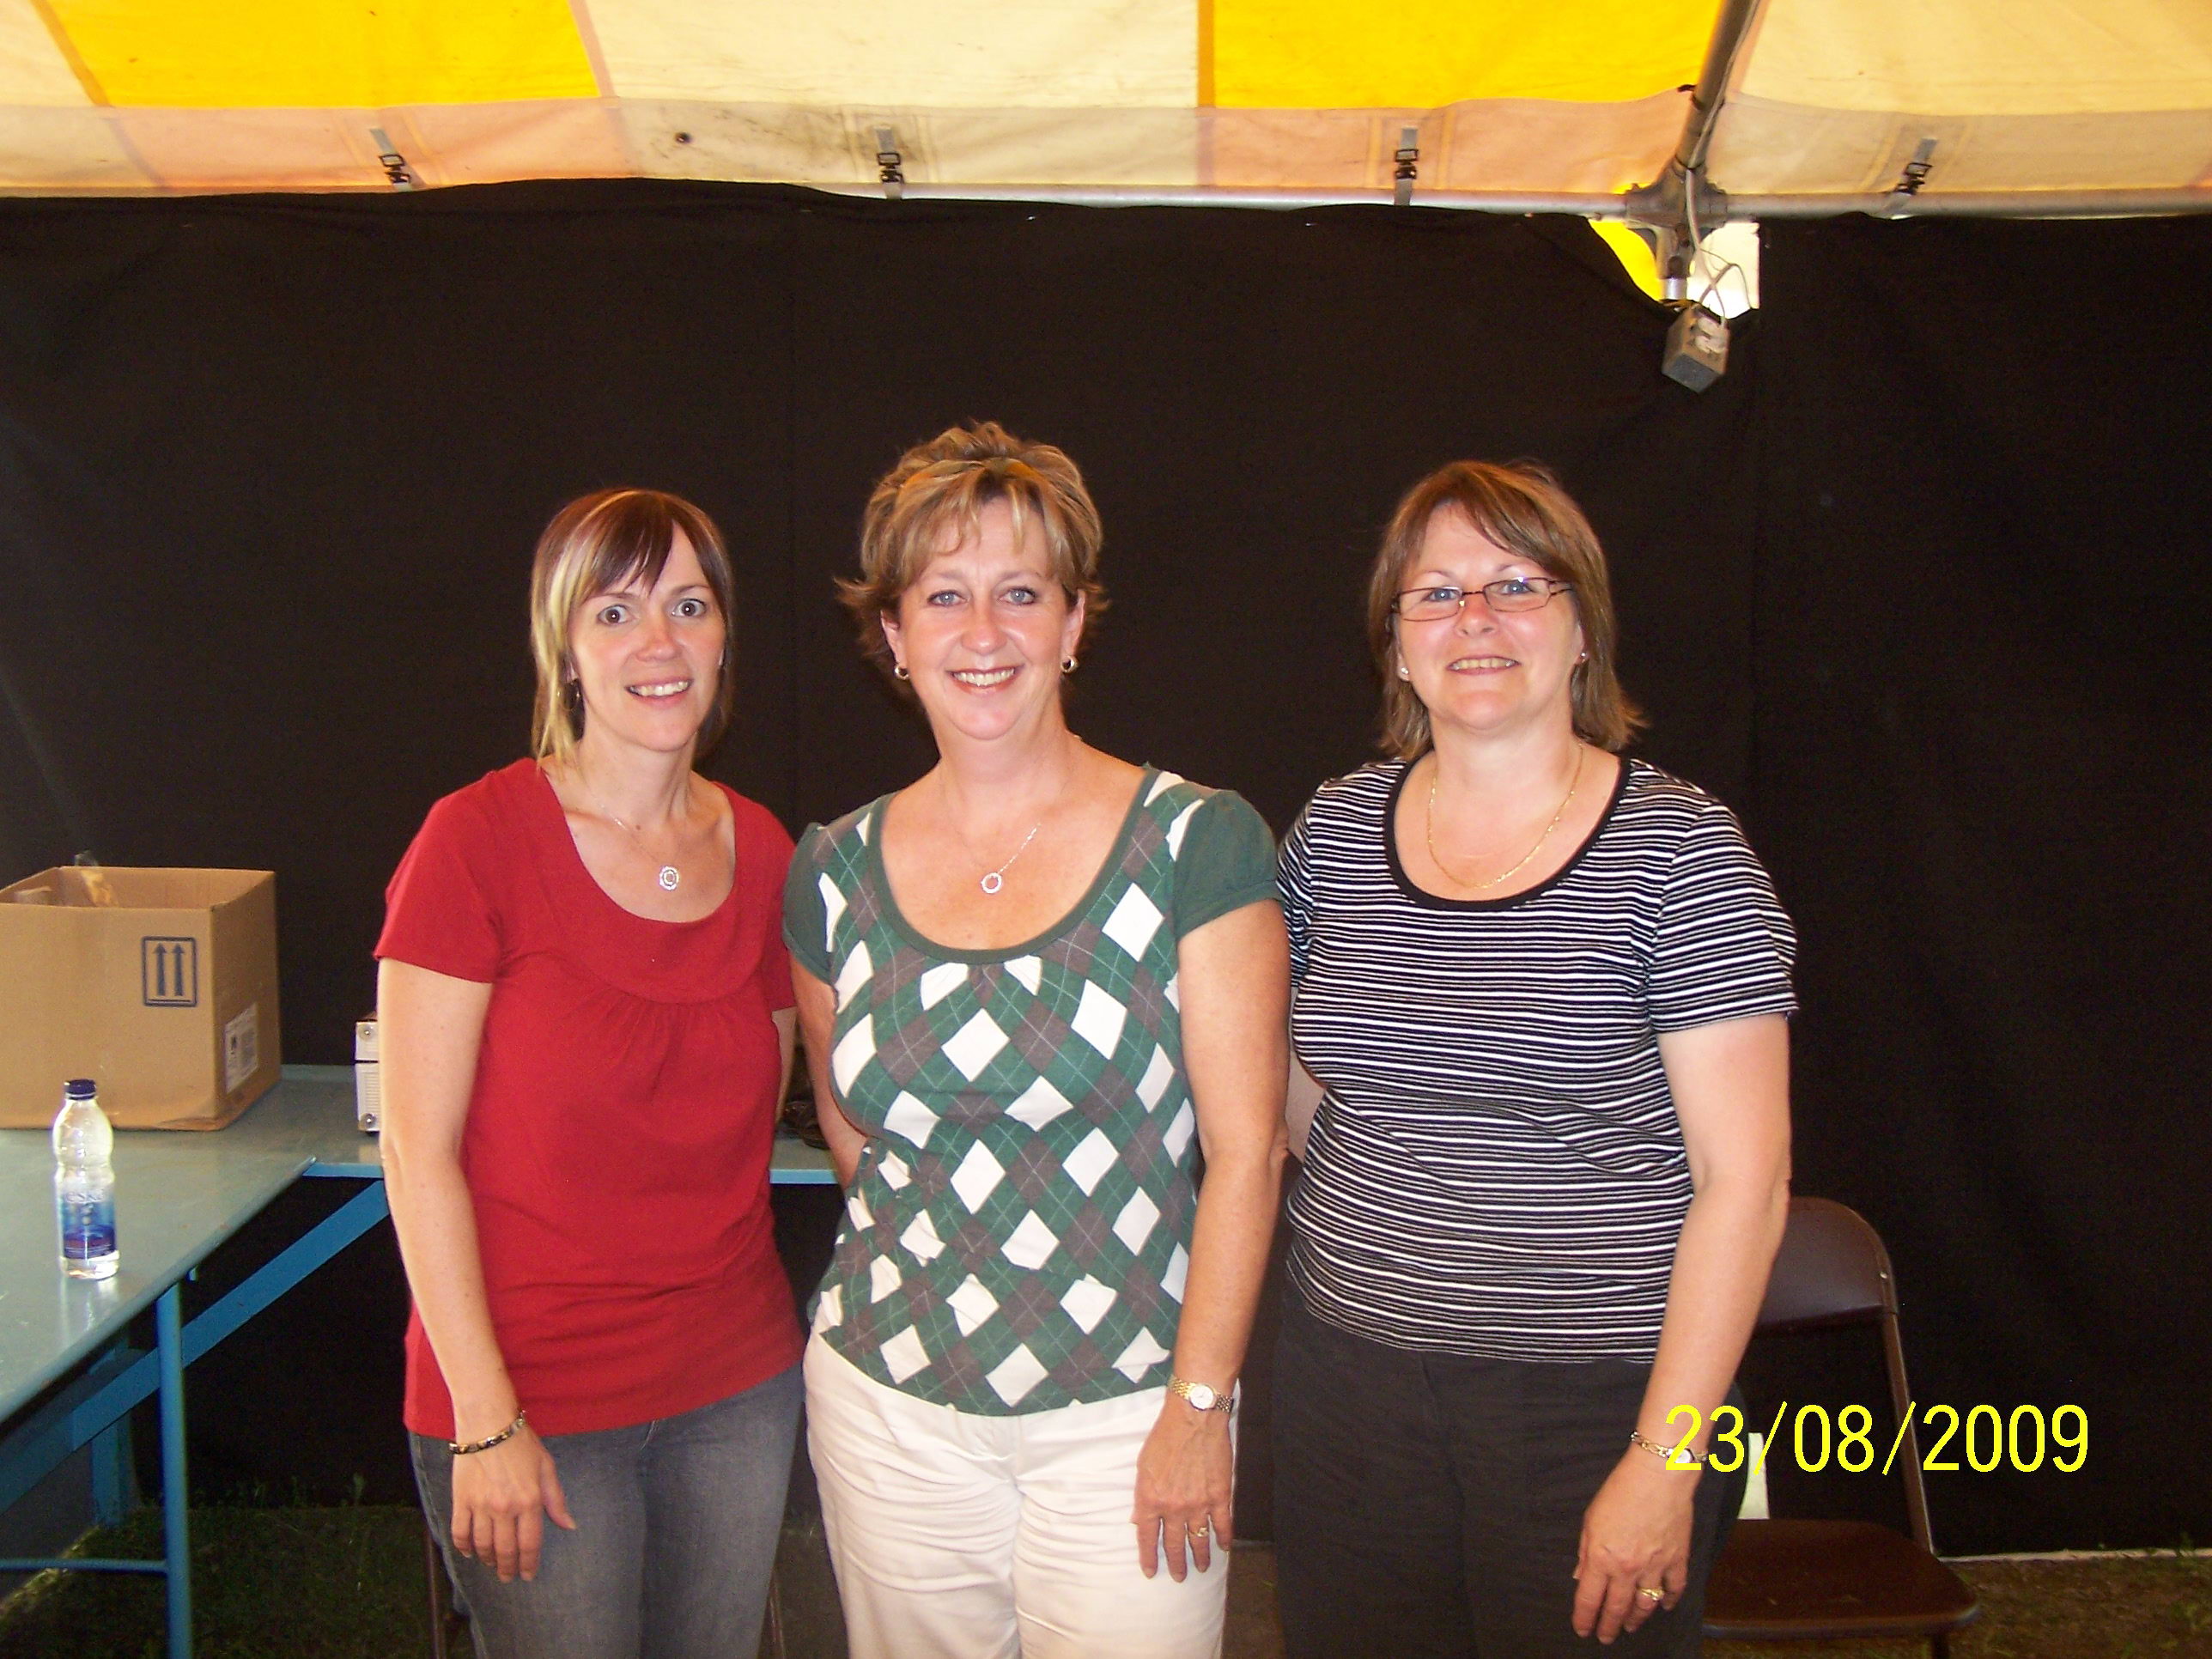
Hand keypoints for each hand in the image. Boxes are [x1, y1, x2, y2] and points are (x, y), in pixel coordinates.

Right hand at [450, 1422, 574, 1581]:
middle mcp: (505, 1508)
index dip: (529, 1563)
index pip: (530, 1543)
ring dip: (489, 1560)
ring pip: (483, 1545)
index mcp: (530, 1501)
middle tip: (508, 1577)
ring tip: (493, 1565)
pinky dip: (464, 1547)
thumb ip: (556, 1499)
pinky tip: (471, 1553)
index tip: (527, 1575)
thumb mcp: (546, 1467)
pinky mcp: (460, 1501)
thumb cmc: (522, 1443)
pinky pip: (460, 1533)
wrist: (488, 1425)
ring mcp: (480, 1506)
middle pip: (505, 1550)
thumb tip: (569, 1525)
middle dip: (508, 1568)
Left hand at [1131, 1398, 1233, 1581]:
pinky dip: (1224, 1538)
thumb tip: (1139, 1518)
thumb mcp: (1143, 1465)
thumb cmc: (1164, 1436)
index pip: (1147, 1536)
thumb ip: (1143, 1494)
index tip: (1150, 1571)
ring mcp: (1199, 1504)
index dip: (1148, 1556)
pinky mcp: (1220, 1495)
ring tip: (1201, 1568)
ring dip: (1200, 1556)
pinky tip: (1224, 1548)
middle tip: (1179, 1577)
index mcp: (1150, 1499)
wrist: (1194, 1417)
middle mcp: (1173, 1507)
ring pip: (1199, 1539)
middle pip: (1174, 1543)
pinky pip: (1223, 1525)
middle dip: (1176, 1563)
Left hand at [1571, 1450, 1696, 1643]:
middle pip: (1617, 1609)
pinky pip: (1674, 1589)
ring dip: (1636, 1619)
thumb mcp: (1591, 1519)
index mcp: (1602, 1558)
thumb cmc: (1621, 1490)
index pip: (1589, 1599)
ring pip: (1645, 1605)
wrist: (1659, 1475)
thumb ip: (1585, 1551)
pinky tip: (1664, 1607)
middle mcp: (1628, 1569)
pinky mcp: (1677, 1560)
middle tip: (1605, 1638)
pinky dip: (1669, 1601)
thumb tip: (1580, 1576)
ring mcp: (1655, 1567)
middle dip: (1609, 1627)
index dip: (1584, 1618)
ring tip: (1630, 1627)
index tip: (1582, 1630)